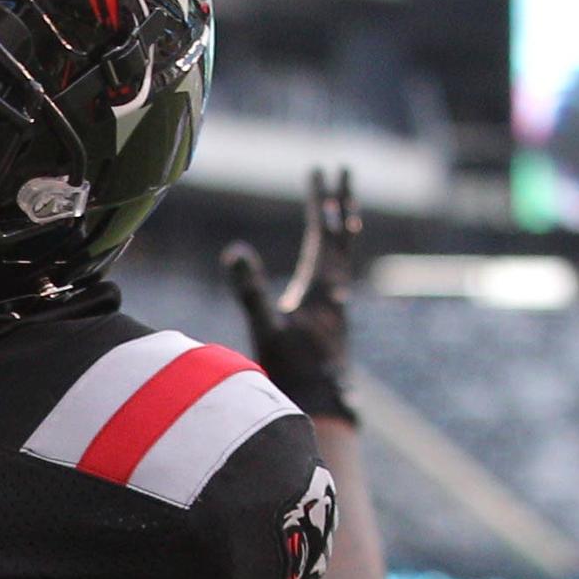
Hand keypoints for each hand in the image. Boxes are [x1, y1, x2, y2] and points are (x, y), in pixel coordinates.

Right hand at [218, 168, 362, 421]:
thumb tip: (234, 251)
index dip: (321, 202)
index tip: (320, 171)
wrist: (322, 407)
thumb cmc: (293, 371)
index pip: (323, 234)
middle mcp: (335, 292)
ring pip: (344, 256)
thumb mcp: (266, 329)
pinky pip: (339, 275)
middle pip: (341, 237)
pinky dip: (336, 257)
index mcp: (322, 288)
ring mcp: (336, 307)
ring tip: (343, 209)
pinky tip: (332, 264)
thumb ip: (250, 290)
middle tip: (342, 173)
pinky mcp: (332, 320)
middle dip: (339, 203)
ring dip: (341, 228)